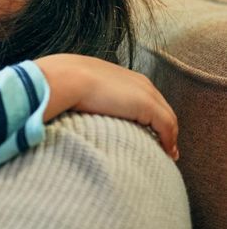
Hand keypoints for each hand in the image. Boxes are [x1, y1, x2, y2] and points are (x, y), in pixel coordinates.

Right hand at [34, 54, 178, 158]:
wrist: (64, 79)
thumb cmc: (59, 83)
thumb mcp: (69, 86)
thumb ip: (74, 96)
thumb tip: (61, 109)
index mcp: (119, 75)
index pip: (140, 95)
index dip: (146, 113)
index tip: (145, 129)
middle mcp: (136, 82)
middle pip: (158, 105)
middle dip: (163, 125)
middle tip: (164, 144)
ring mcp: (144, 93)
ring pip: (166, 117)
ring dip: (168, 136)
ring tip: (168, 153)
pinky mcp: (147, 106)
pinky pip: (166, 126)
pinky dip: (169, 140)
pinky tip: (167, 153)